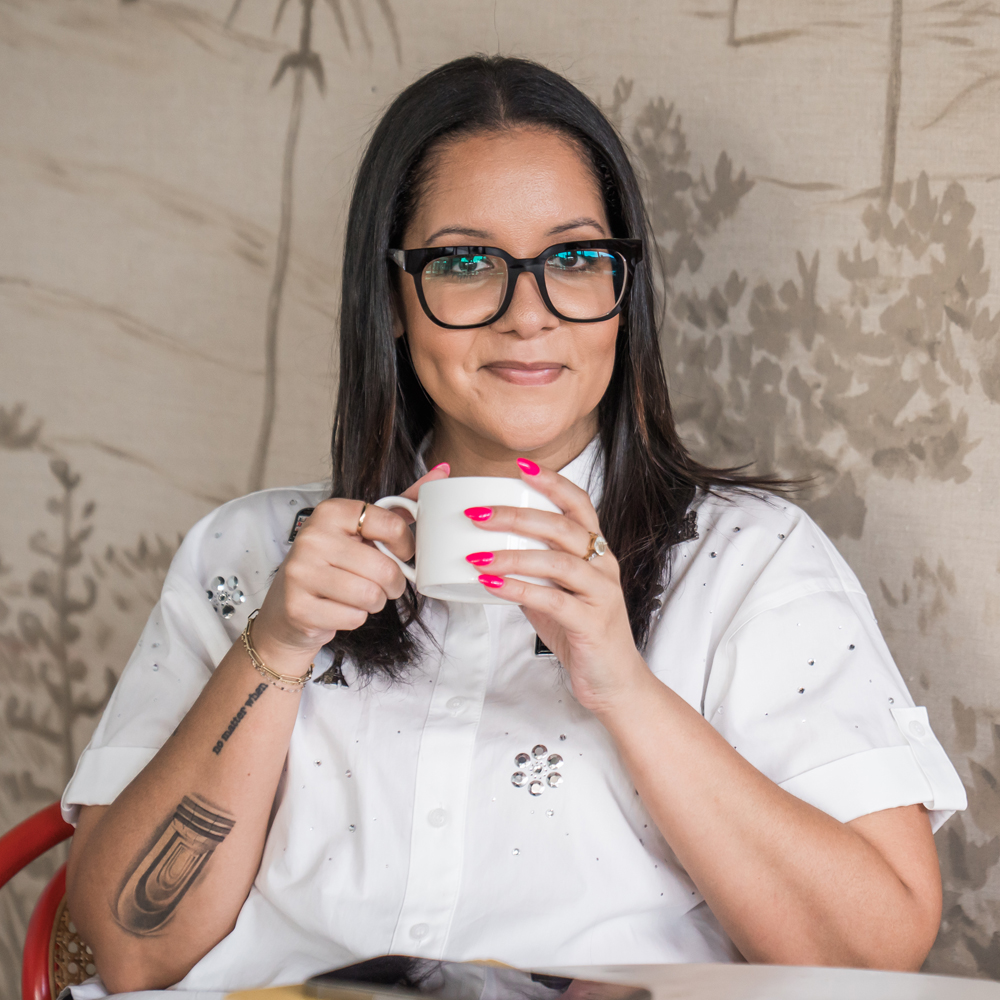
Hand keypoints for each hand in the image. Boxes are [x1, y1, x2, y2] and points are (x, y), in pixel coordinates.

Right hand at [251, 463, 450, 671]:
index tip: (400, 552)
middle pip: (384, 568)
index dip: (406, 546)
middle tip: (381, 583)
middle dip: (392, 583)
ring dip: (374, 602)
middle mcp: (313, 537)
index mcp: (332, 511)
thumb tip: (443, 471)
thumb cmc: (336, 564)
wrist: (288, 606)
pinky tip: (338, 609)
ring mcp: (301, 572)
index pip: (392, 524)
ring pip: (371, 596)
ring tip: (359, 595)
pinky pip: (353, 618)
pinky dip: (355, 619)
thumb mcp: (366, 529)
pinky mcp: (298, 607)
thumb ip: (402, 504)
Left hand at [463, 459, 648, 713]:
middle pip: (562, 527)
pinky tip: (492, 586)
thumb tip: (490, 551)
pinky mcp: (592, 623)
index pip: (579, 504)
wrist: (614, 682)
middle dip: (516, 516)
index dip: (552, 482)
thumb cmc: (582, 633)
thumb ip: (533, 570)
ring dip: (512, 555)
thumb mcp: (556, 593)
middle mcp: (603, 566)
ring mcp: (601, 594)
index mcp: (596, 552)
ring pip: (558, 561)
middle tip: (477, 515)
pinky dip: (519, 590)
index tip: (520, 466)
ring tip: (476, 556)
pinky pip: (553, 600)